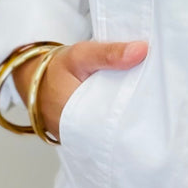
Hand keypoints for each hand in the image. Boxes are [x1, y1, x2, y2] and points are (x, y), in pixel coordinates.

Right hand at [12, 40, 147, 140]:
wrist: (32, 76)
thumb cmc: (54, 68)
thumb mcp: (81, 55)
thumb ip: (109, 54)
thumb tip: (142, 50)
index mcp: (75, 118)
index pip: (114, 121)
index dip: (135, 108)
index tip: (153, 93)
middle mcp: (77, 135)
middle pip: (115, 127)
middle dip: (133, 112)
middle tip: (154, 95)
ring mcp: (79, 138)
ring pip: (110, 129)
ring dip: (125, 114)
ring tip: (145, 99)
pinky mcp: (82, 135)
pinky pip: (103, 128)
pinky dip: (114, 116)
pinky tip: (127, 104)